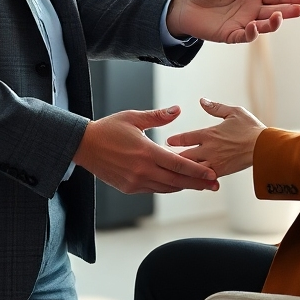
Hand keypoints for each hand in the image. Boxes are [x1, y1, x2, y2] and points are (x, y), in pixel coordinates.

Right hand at [72, 106, 219, 193]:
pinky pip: (153, 189)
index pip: (178, 165)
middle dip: (197, 183)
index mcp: (146, 152)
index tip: (212, 174)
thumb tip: (178, 109)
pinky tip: (176, 183)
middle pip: (176, 181)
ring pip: (166, 188)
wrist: (84, 146)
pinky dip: (167, 187)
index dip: (197, 171)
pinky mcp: (129, 187)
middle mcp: (142, 170)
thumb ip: (158, 116)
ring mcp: (135, 181)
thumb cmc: (108, 129)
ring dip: (184, 187)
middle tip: (214, 185)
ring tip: (200, 185)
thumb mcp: (133, 118)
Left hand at [166, 0, 299, 43]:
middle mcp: (252, 10)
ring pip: (264, 26)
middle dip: (288, 11)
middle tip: (299, 9)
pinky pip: (245, 36)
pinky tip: (254, 26)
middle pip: (275, 11)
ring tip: (278, 16)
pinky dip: (252, 33)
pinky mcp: (231, 35)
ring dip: (273, 23)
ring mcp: (243, 23)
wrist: (185, 4)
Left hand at [167, 98, 264, 176]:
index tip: (168, 141)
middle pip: (184, 156)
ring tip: (172, 172)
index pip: (186, 137)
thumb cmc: (251, 128)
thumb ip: (216, 108)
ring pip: (191, 169)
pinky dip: (195, 180)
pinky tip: (189, 181)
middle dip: (173, 158)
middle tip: (163, 159)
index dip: (175, 140)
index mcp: (210, 134)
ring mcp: (214, 163)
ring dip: (181, 170)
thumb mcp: (233, 112)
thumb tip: (202, 100)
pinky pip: (203, 178)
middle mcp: (209, 149)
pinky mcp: (221, 173)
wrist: (265, 148)